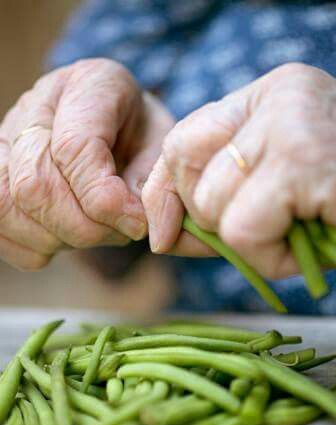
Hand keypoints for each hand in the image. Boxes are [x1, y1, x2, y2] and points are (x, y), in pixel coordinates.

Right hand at [0, 58, 172, 269]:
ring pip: (7, 206)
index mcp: (88, 86)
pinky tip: (65, 236)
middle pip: (35, 183)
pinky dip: (33, 246)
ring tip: (95, 233)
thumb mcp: (162, 147)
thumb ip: (151, 180)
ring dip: (57, 238)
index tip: (135, 224)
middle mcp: (37, 107)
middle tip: (119, 233)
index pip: (74, 148)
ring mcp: (7, 139)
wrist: (119, 127)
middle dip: (83, 227)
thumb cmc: (143, 136)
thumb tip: (135, 224)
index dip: (103, 199)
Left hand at [143, 63, 335, 277]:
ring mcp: (293, 122)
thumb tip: (158, 235)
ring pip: (211, 204)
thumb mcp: (269, 196)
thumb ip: (211, 206)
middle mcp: (280, 95)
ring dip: (249, 244)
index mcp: (268, 96)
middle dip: (211, 220)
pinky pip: (242, 228)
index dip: (166, 192)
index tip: (166, 233)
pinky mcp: (305, 161)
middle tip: (265, 228)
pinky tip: (307, 242)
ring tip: (297, 233)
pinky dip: (267, 256)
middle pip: (186, 169)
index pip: (181, 140)